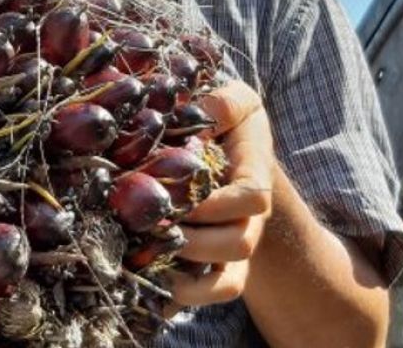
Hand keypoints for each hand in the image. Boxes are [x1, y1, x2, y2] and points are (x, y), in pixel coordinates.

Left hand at [168, 78, 274, 306]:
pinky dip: (180, 300)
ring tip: (147, 253)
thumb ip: (227, 101)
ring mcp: (233, 247)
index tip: (182, 192)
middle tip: (153, 224)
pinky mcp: (215, 266)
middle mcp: (249, 220)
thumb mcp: (236, 102)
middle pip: (240, 243)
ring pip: (226, 280)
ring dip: (186, 272)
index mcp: (255, 177)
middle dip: (195, 239)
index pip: (254, 198)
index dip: (218, 202)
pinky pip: (209, 296)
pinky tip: (149, 292)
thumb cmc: (227, 124)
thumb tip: (205, 111)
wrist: (228, 153)